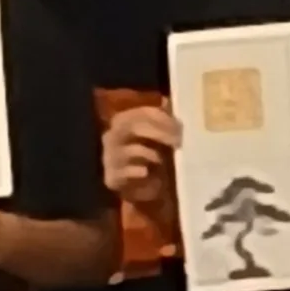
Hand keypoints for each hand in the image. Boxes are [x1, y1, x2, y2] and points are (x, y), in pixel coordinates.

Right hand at [103, 99, 181, 217]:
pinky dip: (137, 170)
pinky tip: (145, 172)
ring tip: (161, 160)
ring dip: (150, 153)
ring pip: (130, 149)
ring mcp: (109, 157)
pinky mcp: (111, 177)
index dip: (163, 119)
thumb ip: (165, 119)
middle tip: (177, 141)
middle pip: (133, 127)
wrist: (142, 187)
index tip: (180, 128)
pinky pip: (124, 171)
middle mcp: (112, 136)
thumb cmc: (154, 156)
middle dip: (159, 133)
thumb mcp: (161, 136)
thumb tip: (168, 103)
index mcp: (123, 121)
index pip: (142, 113)